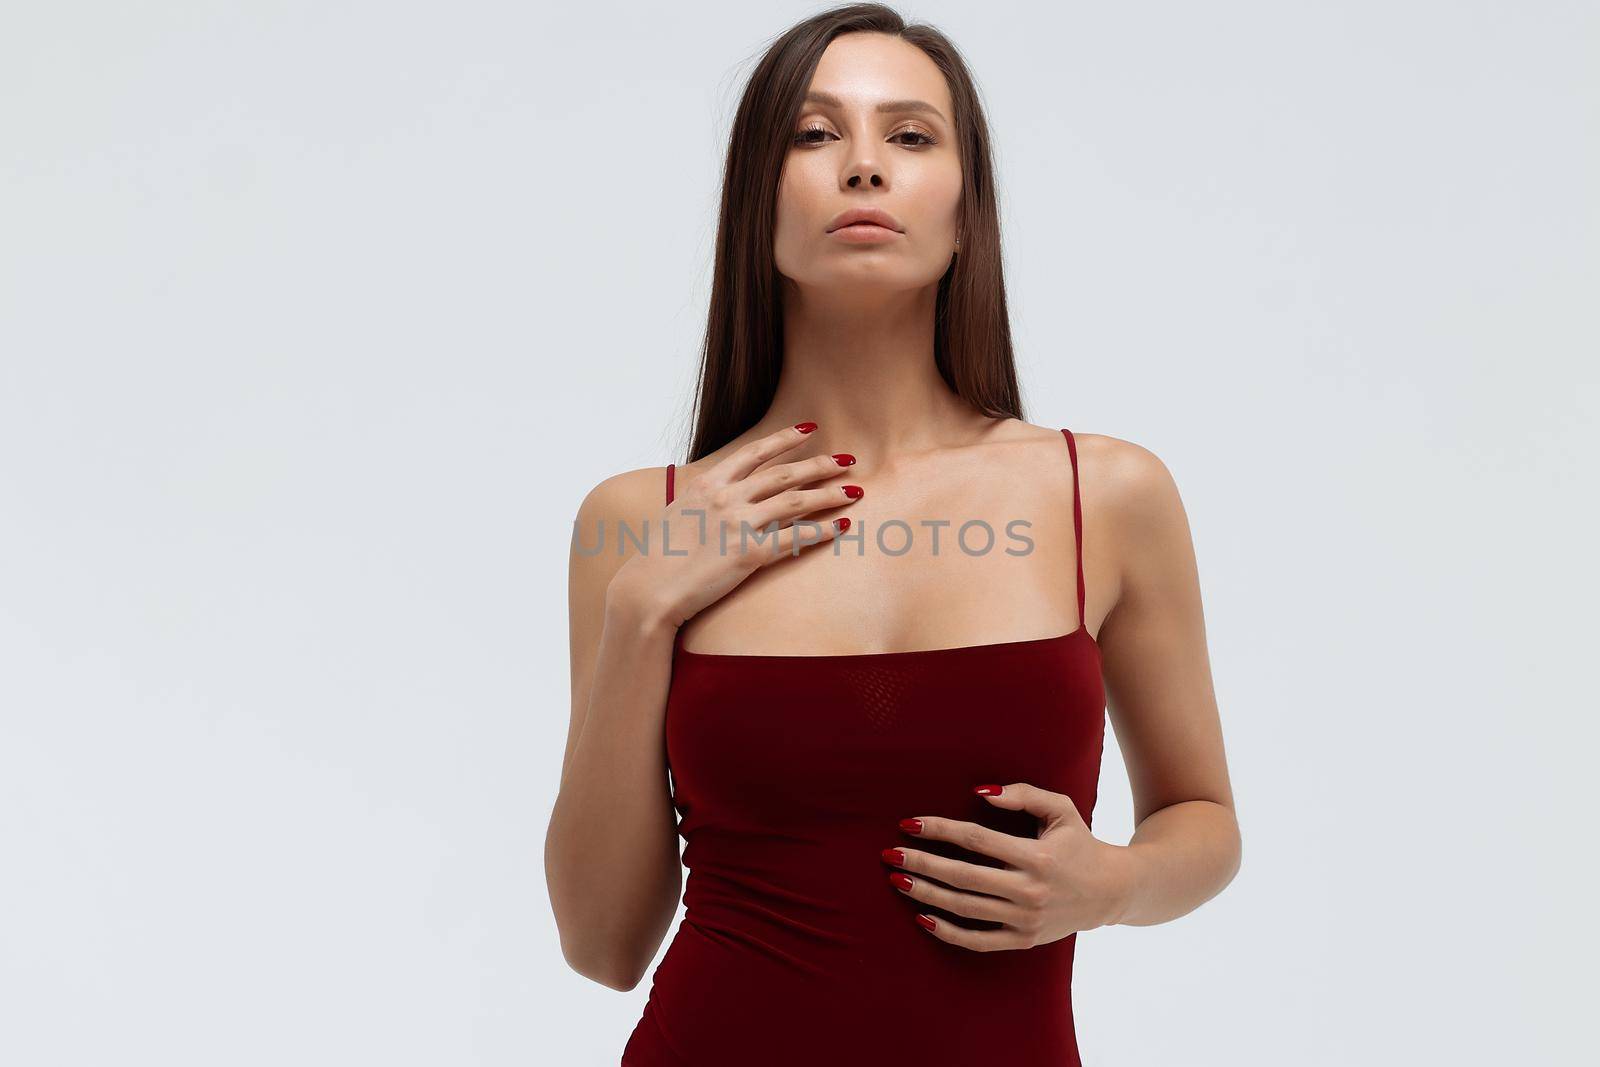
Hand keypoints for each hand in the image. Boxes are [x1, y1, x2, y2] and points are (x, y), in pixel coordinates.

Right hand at [608, 421, 861, 630]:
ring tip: (853, 490)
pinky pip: (795, 538)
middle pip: (784, 474)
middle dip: (820, 465)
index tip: (810, 430)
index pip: (755, 452)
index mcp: (708, 483)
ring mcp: (739, 524)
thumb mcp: (679, 512)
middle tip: (847, 460)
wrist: (648, 588)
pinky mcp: (749, 554)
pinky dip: (822, 530)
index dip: (786, 439)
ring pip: (796, 501)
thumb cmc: (658, 556)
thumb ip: (703, 498)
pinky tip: (840, 526)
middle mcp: (726, 497)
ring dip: (829, 493)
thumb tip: (719, 492)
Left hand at [881, 782, 1128, 950]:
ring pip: (965, 909)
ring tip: (898, 880)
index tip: (908, 823)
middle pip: (963, 877)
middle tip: (890, 854)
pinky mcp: (1024, 940)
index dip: (939, 830)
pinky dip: (948, 932)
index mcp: (1037, 856)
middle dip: (922, 864)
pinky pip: (978, 940)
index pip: (976, 840)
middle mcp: (1030, 891)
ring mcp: (1026, 920)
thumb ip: (1022, 795)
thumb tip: (978, 793)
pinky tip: (922, 917)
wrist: (1112, 890)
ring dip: (926, 895)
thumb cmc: (1079, 842)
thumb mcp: (1060, 808)